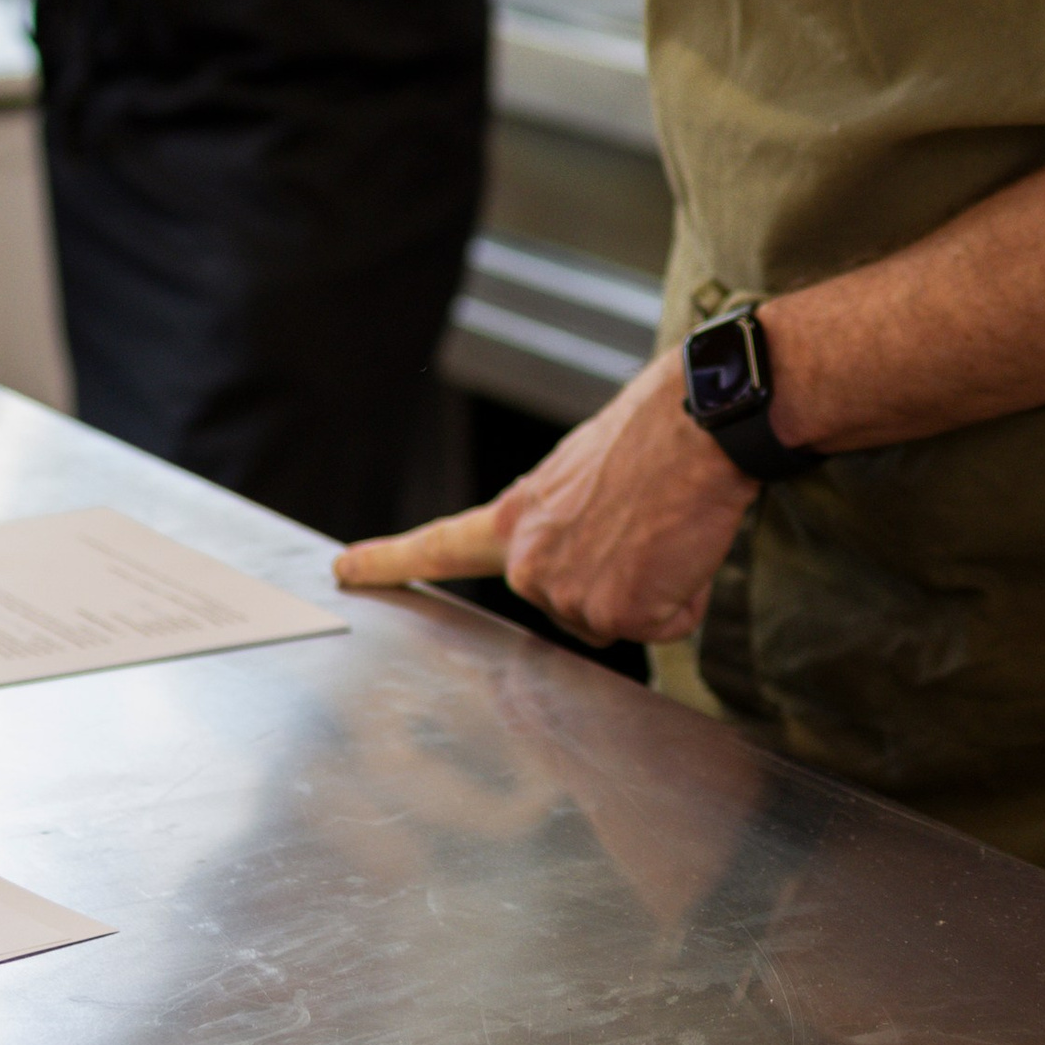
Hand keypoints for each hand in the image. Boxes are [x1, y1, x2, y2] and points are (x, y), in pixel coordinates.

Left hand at [334, 352, 753, 644]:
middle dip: (615, 580)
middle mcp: (529, 563)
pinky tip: (681, 547)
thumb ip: (558, 523)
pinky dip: (685, 595)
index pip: (440, 545)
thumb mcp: (579, 474)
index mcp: (516, 516)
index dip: (390, 561)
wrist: (699, 421)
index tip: (345, 570)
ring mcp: (569, 592)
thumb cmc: (652, 434)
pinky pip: (664, 623)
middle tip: (641, 524)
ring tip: (662, 527)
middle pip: (571, 606)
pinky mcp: (618, 612)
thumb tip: (583, 552)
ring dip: (655, 585)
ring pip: (622, 617)